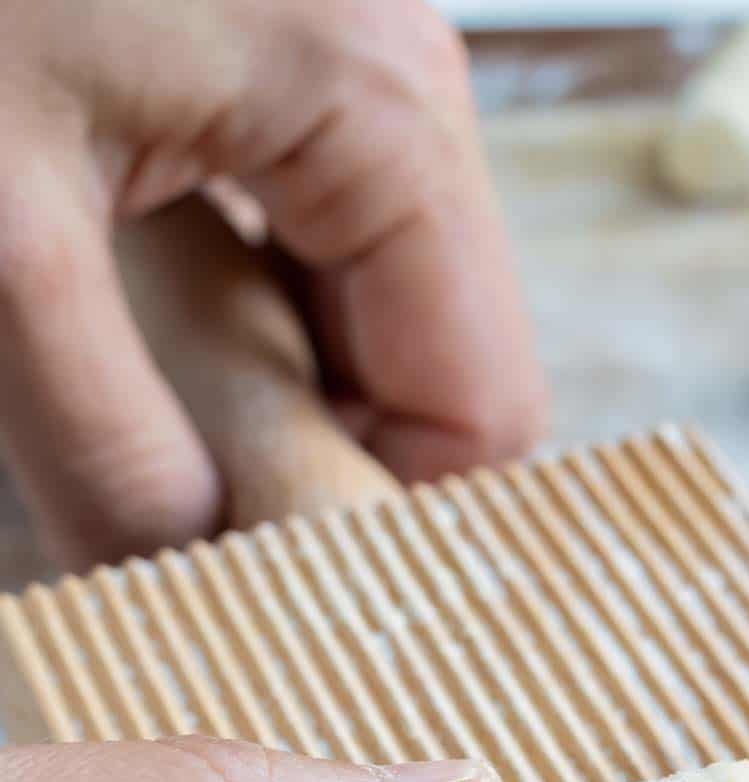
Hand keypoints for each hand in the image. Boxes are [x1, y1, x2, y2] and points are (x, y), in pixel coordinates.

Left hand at [0, 0, 546, 570]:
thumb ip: (108, 445)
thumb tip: (188, 582)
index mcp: (385, 117)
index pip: (480, 420)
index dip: (377, 525)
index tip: (253, 568)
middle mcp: (404, 91)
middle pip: (438, 373)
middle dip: (317, 460)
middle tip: (177, 491)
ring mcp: (351, 72)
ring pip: (375, 321)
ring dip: (270, 397)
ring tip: (139, 390)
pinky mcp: (283, 70)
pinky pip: (314, 252)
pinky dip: (241, 323)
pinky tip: (139, 312)